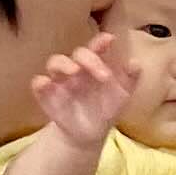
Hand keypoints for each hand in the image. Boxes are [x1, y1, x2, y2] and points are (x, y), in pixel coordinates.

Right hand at [32, 33, 137, 150]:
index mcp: (95, 64)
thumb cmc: (106, 108)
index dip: (101, 42)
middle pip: (78, 53)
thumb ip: (131, 79)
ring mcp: (60, 81)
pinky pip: (38, 84)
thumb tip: (136, 63)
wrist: (91, 134)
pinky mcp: (47, 95)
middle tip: (103, 74)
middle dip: (89, 58)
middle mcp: (76, 68)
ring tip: (74, 72)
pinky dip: (40, 82)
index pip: (96, 47)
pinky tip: (45, 84)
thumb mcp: (122, 96)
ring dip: (63, 64)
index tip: (109, 40)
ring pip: (55, 62)